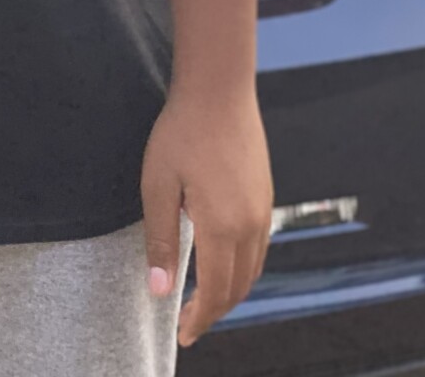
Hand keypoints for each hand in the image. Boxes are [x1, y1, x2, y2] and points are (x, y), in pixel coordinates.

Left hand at [140, 81, 272, 347]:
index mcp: (223, 228)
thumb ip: (160, 241)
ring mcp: (263, 210)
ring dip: (231, 292)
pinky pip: (259, 247)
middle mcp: (251, 225)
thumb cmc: (181, 133)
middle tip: (189, 323)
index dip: (199, 319)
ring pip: (253, 270)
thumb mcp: (158, 187)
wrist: (219, 89)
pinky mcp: (266, 195)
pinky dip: (242, 268)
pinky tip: (222, 262)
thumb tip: (159, 291)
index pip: (216, 293)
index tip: (182, 334)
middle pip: (239, 288)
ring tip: (203, 300)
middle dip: (215, 311)